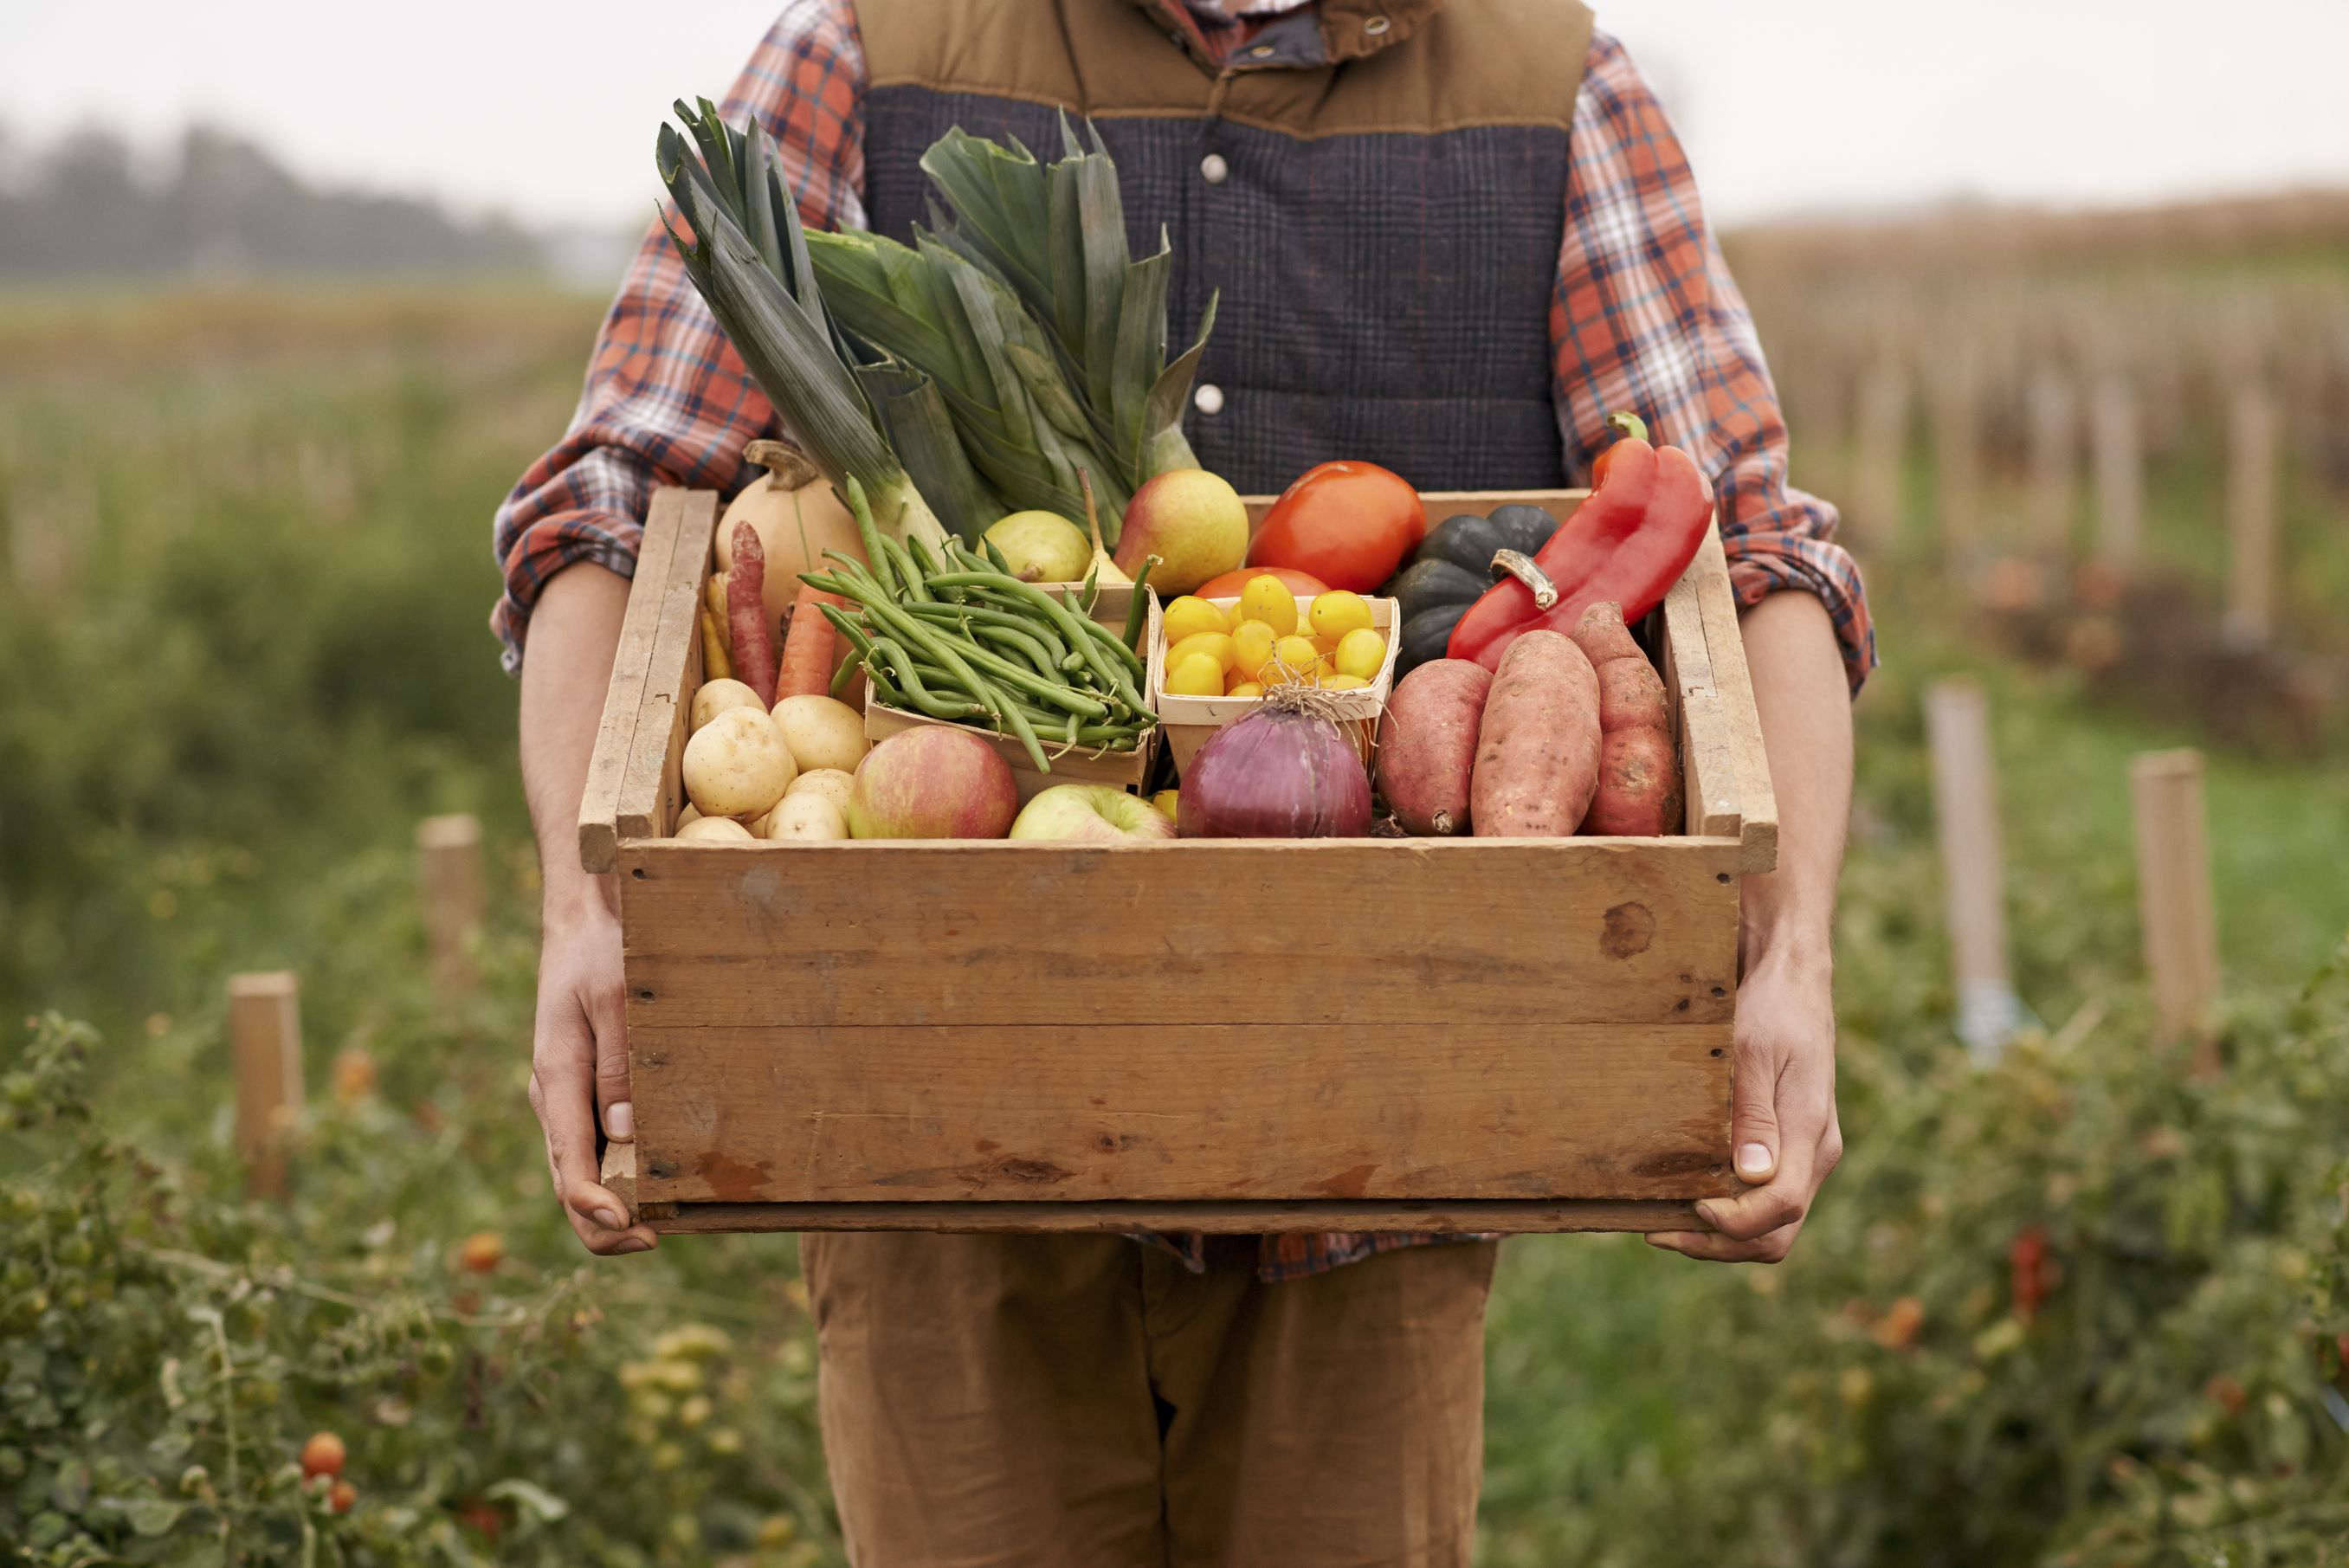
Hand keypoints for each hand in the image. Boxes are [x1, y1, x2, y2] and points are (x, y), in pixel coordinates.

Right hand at [527, 900, 659, 1256]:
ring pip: (579, 1172)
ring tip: (664, 1225)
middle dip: (605, 1225)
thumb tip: (627, 1136)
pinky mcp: (582, 1094)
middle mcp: (554, 1099)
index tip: (632, 1229)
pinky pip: (593, 1148)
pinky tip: (655, 1185)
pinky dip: (616, 1178)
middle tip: (656, 1239)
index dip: (595, 1207)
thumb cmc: (601, 953)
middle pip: (568, 1184)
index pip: (568, 1163)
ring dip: (612, 1206)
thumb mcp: (615, 1000)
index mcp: (556, 1079)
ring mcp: (565, 1100)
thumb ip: (620, 1066)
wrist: (582, 922)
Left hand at [1646, 947, 1841, 1262]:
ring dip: (1721, 1235)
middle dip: (1720, 1244)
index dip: (1733, 1223)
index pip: (1780, 1208)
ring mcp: (1806, 1153)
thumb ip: (1753, 1115)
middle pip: (1776, 1233)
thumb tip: (1751, 1176)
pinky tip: (1686, 1195)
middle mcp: (1814, 1153)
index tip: (1689, 1207)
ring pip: (1772, 1224)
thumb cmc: (1771, 1010)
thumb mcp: (1753, 1052)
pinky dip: (1728, 1211)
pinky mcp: (1791, 1146)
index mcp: (1809, 1133)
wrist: (1792, 981)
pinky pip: (1766, 1199)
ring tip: (1663, 1221)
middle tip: (1659, 1231)